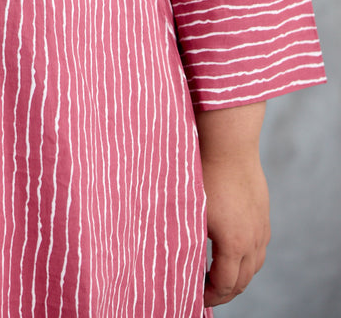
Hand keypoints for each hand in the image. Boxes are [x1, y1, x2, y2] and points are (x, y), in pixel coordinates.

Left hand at [201, 151, 270, 306]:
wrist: (229, 144)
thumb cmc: (204, 173)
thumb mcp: (190, 211)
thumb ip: (187, 240)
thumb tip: (175, 260)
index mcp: (234, 244)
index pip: (225, 285)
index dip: (210, 295)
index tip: (195, 295)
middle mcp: (253, 240)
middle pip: (242, 281)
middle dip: (224, 291)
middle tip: (205, 292)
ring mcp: (261, 227)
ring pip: (254, 265)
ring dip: (237, 276)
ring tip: (218, 276)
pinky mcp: (263, 214)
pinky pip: (259, 247)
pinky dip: (247, 258)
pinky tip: (232, 251)